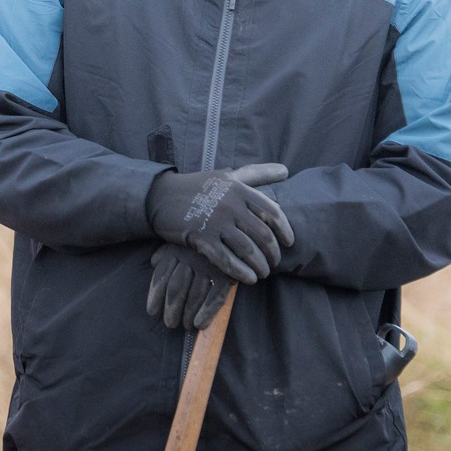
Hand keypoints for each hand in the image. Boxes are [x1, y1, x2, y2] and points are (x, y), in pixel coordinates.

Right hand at [145, 163, 294, 282]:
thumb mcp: (229, 176)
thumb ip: (258, 174)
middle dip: (273, 254)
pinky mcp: (201, 238)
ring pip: (248, 250)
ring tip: (263, 273)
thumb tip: (286, 170)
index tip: (289, 243)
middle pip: (263, 235)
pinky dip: (241, 273)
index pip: (273, 212)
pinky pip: (227, 260)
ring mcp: (216, 222)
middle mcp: (231, 205)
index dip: (285, 231)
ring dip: (260, 266)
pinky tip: (248, 279)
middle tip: (274, 262)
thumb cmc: (199, 186)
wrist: (161, 196)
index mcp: (240, 189)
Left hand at [147, 244, 233, 328]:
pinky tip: (200, 324)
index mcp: (176, 249)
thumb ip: (166, 252)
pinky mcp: (226, 274)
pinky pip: (215, 296)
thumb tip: (154, 263)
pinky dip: (207, 312)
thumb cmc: (200, 241)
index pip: (161, 276)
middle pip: (176, 288)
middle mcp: (191, 257)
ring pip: (195, 295)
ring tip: (186, 325)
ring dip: (188, 314)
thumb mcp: (181, 241)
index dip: (155, 296)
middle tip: (170, 323)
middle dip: (171, 309)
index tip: (152, 312)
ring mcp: (210, 265)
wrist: (230, 233)